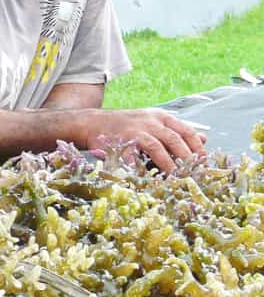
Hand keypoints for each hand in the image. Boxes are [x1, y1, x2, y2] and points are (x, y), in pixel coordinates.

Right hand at [83, 108, 205, 173]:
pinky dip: (143, 169)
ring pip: (157, 147)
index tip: (204, 163)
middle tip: (194, 174)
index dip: (198, 148)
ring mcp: (134, 130)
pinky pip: (134, 157)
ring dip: (168, 165)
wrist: (92, 122)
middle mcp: (150, 121)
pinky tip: (149, 179)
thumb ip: (176, 130)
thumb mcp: (153, 122)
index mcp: (161, 117)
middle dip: (187, 158)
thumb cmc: (126, 126)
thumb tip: (204, 140)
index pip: (187, 130)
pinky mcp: (120, 141)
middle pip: (175, 139)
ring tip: (176, 179)